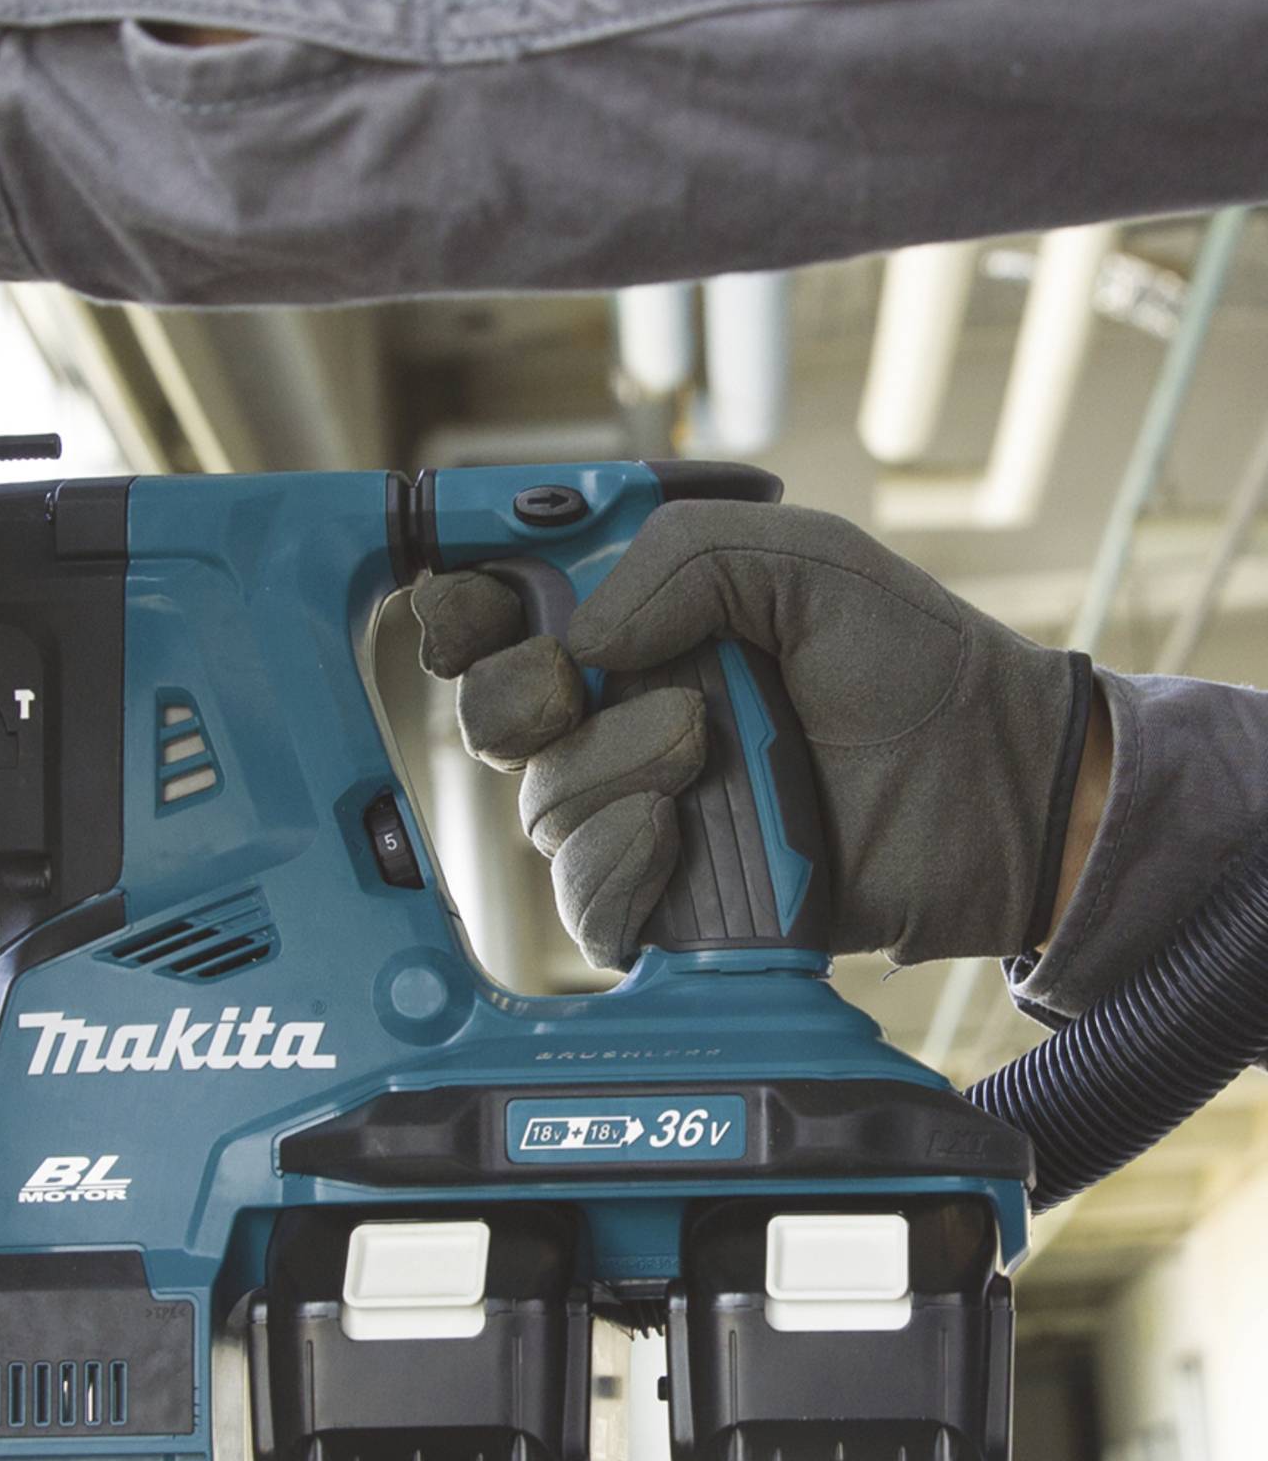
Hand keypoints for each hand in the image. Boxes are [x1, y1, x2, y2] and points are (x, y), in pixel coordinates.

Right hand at [411, 502, 1105, 971]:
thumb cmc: (911, 657)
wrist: (1000, 787)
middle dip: (517, 699)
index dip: (459, 615)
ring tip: (704, 749)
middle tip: (583, 683)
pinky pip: (582, 902)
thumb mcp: (800, 558)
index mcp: (631, 626)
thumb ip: (678, 558)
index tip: (471, 611)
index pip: (494, 619)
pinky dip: (610, 866)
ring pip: (539, 806)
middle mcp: (616, 719)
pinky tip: (672, 834)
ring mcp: (638, 812)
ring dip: (607, 771)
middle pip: (489, 719)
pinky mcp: (670, 902)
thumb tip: (573, 637)